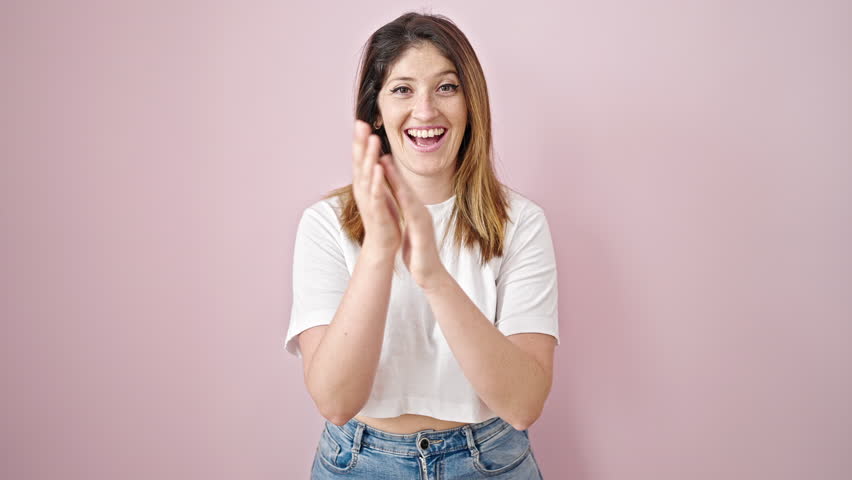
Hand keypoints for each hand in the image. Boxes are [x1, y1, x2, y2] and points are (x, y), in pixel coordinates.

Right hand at [351, 120, 401, 256]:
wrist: (382, 246)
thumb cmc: (383, 219)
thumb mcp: (378, 193)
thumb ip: (376, 177)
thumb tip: (375, 159)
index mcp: (365, 185)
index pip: (360, 159)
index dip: (360, 141)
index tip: (361, 122)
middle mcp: (363, 191)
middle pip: (359, 163)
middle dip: (360, 142)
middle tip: (360, 123)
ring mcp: (369, 201)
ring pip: (367, 175)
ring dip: (369, 157)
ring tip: (372, 139)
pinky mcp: (376, 212)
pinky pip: (376, 194)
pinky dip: (377, 180)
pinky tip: (379, 167)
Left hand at [377, 154, 447, 289]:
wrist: (430, 273)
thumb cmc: (418, 252)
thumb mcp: (410, 228)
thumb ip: (406, 214)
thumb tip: (400, 202)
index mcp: (414, 211)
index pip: (400, 189)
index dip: (389, 172)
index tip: (378, 155)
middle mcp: (420, 211)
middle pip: (404, 186)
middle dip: (391, 168)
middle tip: (379, 150)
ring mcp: (423, 220)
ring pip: (408, 195)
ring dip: (397, 179)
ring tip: (385, 163)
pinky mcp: (423, 231)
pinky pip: (413, 214)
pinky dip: (406, 201)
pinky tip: (400, 193)